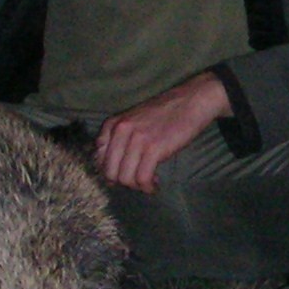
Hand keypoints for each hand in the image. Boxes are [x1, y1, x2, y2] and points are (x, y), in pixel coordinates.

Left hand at [94, 72, 229, 191]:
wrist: (190, 101)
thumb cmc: (165, 113)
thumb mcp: (134, 120)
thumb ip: (119, 138)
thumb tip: (110, 166)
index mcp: (114, 123)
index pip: (98, 158)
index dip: (110, 171)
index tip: (124, 175)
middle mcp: (121, 131)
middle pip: (110, 172)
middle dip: (122, 183)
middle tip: (136, 182)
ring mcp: (137, 139)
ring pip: (125, 178)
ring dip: (137, 186)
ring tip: (148, 183)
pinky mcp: (154, 148)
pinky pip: (142, 178)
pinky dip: (148, 187)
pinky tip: (155, 184)